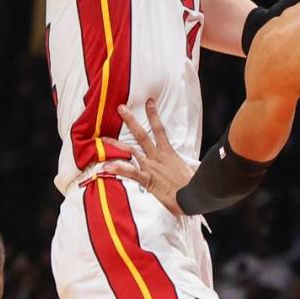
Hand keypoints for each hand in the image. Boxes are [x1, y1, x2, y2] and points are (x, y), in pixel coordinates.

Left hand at [103, 100, 196, 214]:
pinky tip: (106, 167)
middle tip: (121, 109)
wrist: (193, 195)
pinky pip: (130, 172)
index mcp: (168, 153)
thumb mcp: (192, 170)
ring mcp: (151, 167)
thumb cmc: (193, 185)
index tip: (149, 103)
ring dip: (116, 144)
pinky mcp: (147, 179)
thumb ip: (190, 166)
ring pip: (131, 151)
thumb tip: (195, 166)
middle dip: (131, 121)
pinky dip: (118, 169)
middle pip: (142, 135)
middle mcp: (157, 157)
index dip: (153, 115)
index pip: (160, 129)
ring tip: (104, 138)